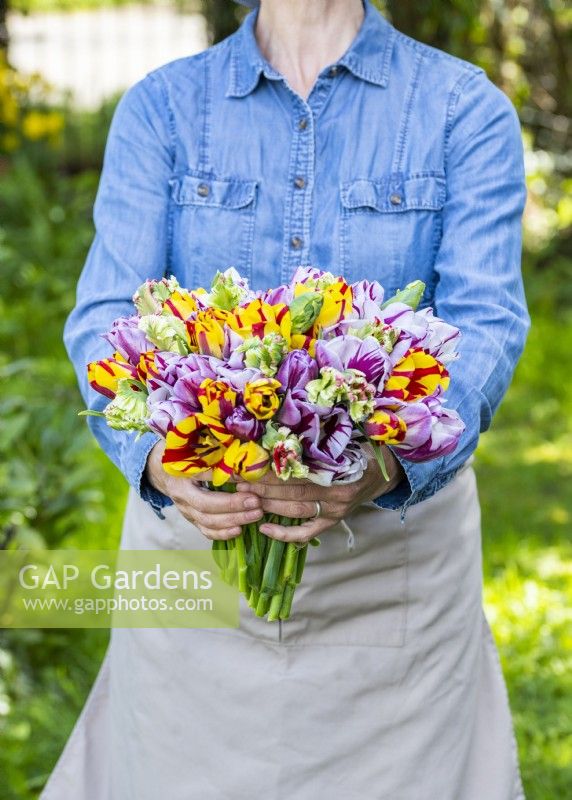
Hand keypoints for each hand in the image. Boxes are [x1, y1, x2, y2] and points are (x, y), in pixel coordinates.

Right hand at [145, 441, 263, 540]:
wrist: (163, 470)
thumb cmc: (184, 455)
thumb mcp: (198, 452)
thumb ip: (218, 457)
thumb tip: (246, 463)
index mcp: (182, 476)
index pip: (206, 485)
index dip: (229, 490)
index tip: (251, 489)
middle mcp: (182, 496)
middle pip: (207, 508)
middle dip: (234, 508)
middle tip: (257, 504)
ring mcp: (185, 510)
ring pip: (207, 522)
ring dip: (234, 521)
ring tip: (256, 514)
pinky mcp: (191, 519)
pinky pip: (205, 531)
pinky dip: (222, 533)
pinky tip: (239, 530)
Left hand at [235, 446, 404, 542]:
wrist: (381, 474)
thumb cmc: (356, 451)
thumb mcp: (342, 439)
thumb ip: (318, 437)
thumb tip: (284, 421)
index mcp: (339, 469)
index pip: (299, 471)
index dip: (272, 468)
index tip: (249, 462)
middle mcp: (337, 493)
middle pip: (293, 492)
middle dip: (262, 486)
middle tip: (238, 481)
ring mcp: (334, 511)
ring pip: (295, 511)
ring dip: (267, 505)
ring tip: (243, 498)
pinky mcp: (332, 522)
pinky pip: (306, 532)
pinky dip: (285, 534)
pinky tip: (264, 529)